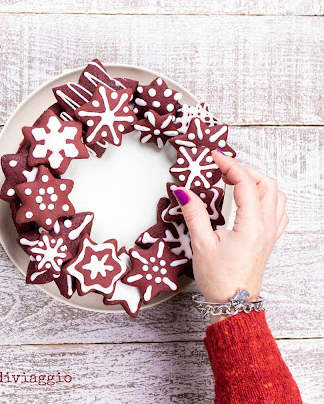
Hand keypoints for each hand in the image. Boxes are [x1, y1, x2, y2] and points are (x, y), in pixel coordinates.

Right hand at [172, 150, 287, 323]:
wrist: (233, 303)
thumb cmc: (220, 278)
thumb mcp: (201, 243)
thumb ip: (194, 213)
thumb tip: (183, 191)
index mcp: (252, 225)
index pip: (245, 184)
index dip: (230, 166)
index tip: (216, 157)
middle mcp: (266, 226)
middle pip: (266, 184)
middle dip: (245, 170)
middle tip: (223, 168)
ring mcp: (271, 233)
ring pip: (276, 195)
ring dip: (257, 182)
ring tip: (236, 180)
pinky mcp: (269, 239)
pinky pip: (278, 210)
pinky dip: (266, 197)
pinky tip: (251, 200)